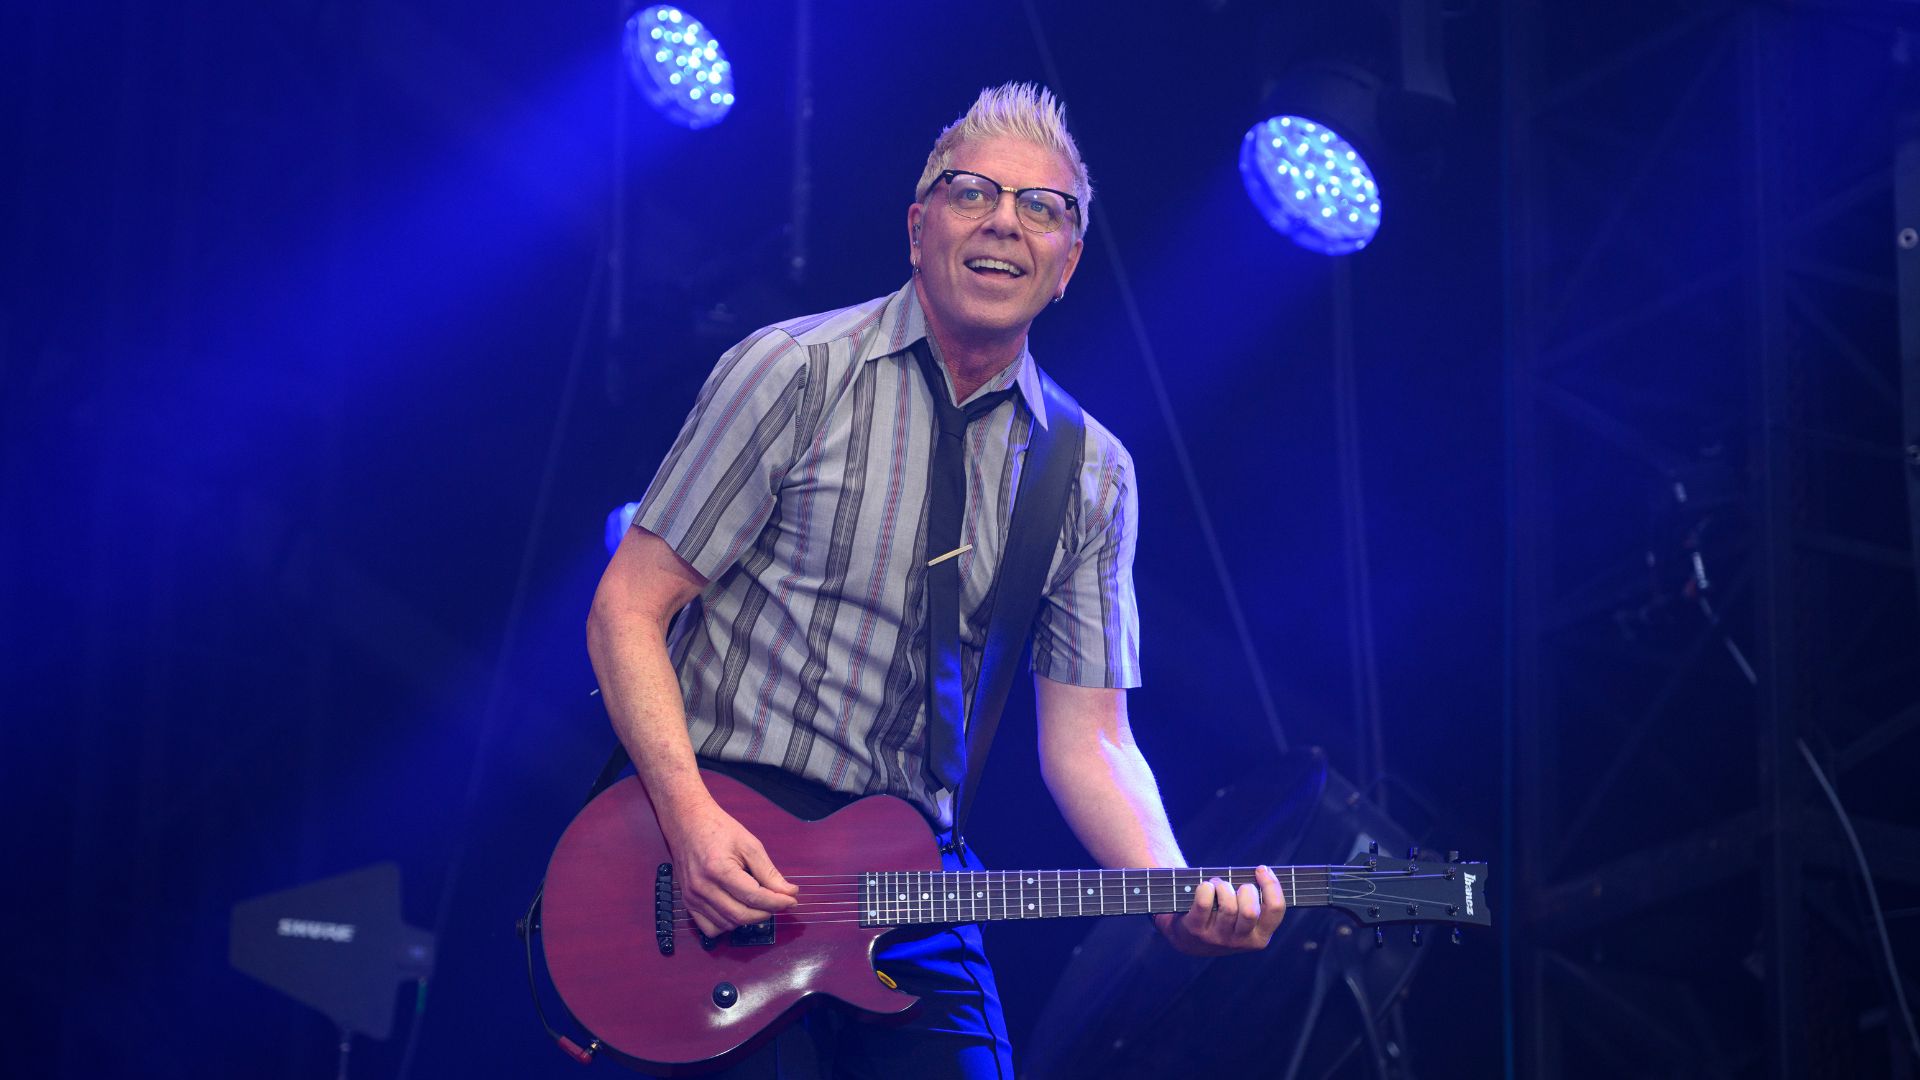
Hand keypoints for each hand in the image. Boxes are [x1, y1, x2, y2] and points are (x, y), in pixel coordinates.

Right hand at [660, 799, 798, 938]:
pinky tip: (737, 909)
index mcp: (718, 869)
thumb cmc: (718, 829)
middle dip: (766, 913)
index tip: (792, 900)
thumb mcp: (749, 844)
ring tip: (760, 903)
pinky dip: (728, 925)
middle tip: (780, 902)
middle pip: (741, 915)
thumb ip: (768, 872)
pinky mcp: (688, 902)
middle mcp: (702, 887)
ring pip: (728, 924)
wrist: (687, 823)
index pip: (754, 897)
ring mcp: (692, 897)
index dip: (777, 902)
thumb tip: (788, 892)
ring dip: (749, 919)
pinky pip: (710, 928)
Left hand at [1154, 865, 1285, 956]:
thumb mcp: (1246, 916)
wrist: (1189, 938)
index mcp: (1259, 937)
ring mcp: (1217, 938)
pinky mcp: (1196, 930)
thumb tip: (1264, 871)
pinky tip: (1206, 887)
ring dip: (1223, 886)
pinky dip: (1206, 888)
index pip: (1275, 909)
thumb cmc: (1224, 915)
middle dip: (1245, 889)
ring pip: (1228, 906)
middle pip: (1250, 910)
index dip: (1271, 884)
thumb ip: (1258, 899)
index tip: (1261, 869)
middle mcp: (1240, 942)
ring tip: (1218, 885)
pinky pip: (1204, 903)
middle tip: (1237, 885)